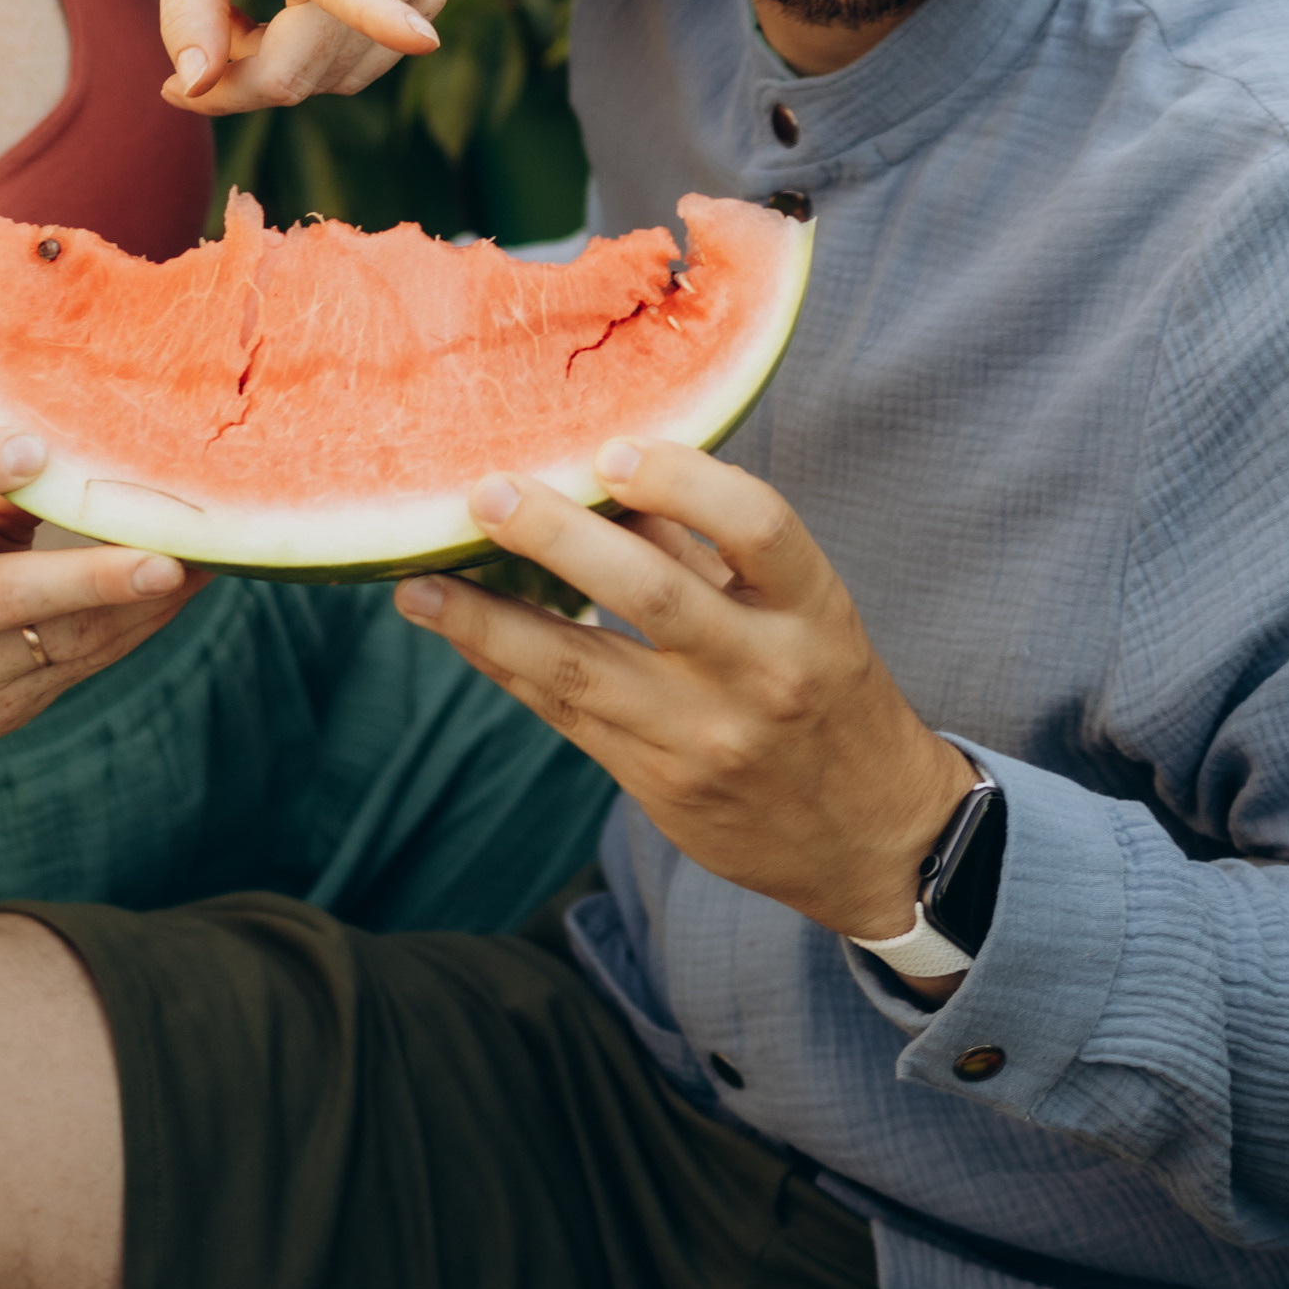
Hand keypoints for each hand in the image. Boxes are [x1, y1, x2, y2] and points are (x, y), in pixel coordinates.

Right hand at [0, 429, 200, 763]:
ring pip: (62, 639)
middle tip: (167, 558)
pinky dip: (139, 625)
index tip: (35, 446)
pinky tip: (183, 591)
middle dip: (91, 578)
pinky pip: (82, 663)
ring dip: (142, 603)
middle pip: (2, 591)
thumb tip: (92, 429)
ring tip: (207, 561)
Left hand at [156, 0, 447, 115]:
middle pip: (300, 73)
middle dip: (237, 79)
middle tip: (207, 31)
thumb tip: (197, 89)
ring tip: (257, 2)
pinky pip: (356, 70)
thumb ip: (186, 10)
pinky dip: (315, 60)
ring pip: (327, 80)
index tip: (420, 38)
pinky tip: (298, 8)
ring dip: (277, 66)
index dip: (381, 17)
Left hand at [395, 442, 975, 942]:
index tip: (612, 449)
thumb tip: (603, 469)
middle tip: (487, 493)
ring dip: (490, 620)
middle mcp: (763, 672)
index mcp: (812, 609)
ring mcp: (707, 737)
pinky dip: (506, 666)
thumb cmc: (825, 690)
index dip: (683, 480)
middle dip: (558, 538)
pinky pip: (568, 716)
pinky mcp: (660, 785)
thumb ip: (708, 547)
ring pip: (584, 671)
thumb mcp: (800, 611)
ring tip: (418, 581)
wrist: (870, 839)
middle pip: (654, 594)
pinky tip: (454, 626)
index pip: (758, 525)